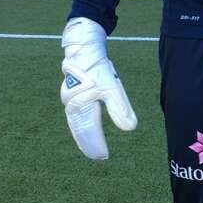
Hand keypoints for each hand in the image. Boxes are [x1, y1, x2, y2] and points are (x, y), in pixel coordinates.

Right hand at [60, 16, 137, 159]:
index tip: (102, 156)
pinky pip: (76, 113)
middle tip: (97, 156)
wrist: (84, 46)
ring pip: (77, 121)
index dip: (95, 144)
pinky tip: (87, 129)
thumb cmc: (96, 66)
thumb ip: (119, 108)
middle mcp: (72, 102)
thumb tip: (130, 128)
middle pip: (79, 128)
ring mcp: (71, 97)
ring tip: (92, 148)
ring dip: (84, 134)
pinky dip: (82, 123)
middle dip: (88, 143)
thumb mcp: (111, 87)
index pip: (88, 130)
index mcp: (80, 104)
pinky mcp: (74, 91)